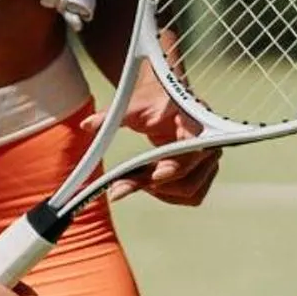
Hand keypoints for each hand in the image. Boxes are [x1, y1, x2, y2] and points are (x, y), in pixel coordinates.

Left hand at [109, 52, 220, 207]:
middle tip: (123, 183)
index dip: (173, 168)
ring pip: (189, 193)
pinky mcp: (203, 173)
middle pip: (188, 181)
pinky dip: (167, 195)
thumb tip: (87, 124)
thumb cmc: (154, 100)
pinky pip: (190, 196)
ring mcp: (209, 162)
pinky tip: (147, 182)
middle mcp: (210, 145)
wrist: (168, 99)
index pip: (191, 153)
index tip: (152, 177)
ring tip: (134, 181)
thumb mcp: (132, 105)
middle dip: (156, 186)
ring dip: (160, 193)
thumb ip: (112, 116)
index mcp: (197, 124)